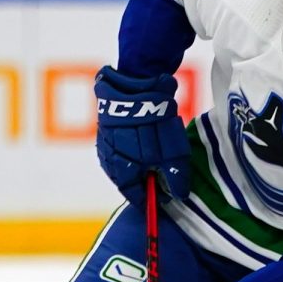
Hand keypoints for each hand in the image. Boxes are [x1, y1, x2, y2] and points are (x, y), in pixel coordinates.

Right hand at [94, 65, 190, 205]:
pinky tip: (146, 138)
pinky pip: (120, 143)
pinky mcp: (106, 123)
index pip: (134, 195)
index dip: (150, 199)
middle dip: (145, 180)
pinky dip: (133, 146)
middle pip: (127, 179)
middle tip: (164, 176)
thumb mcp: (172, 155)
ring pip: (123, 160)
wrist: (137, 82)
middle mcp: (107, 159)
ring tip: (157, 155)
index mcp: (120, 171)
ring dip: (139, 161)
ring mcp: (104, 140)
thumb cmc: (155, 123)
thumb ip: (174, 179)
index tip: (165, 199)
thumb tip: (178, 196)